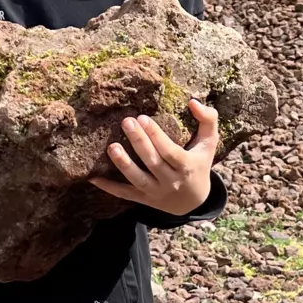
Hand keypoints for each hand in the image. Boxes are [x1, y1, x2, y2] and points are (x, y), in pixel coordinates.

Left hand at [95, 101, 217, 216]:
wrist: (195, 202)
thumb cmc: (199, 164)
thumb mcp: (209, 143)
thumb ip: (208, 120)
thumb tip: (192, 101)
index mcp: (186, 166)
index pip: (170, 151)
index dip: (156, 136)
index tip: (143, 117)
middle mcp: (171, 181)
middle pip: (153, 162)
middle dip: (139, 142)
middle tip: (126, 122)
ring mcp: (157, 193)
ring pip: (138, 179)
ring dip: (123, 164)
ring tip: (111, 147)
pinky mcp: (144, 200)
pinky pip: (126, 194)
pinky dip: (109, 188)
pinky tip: (93, 178)